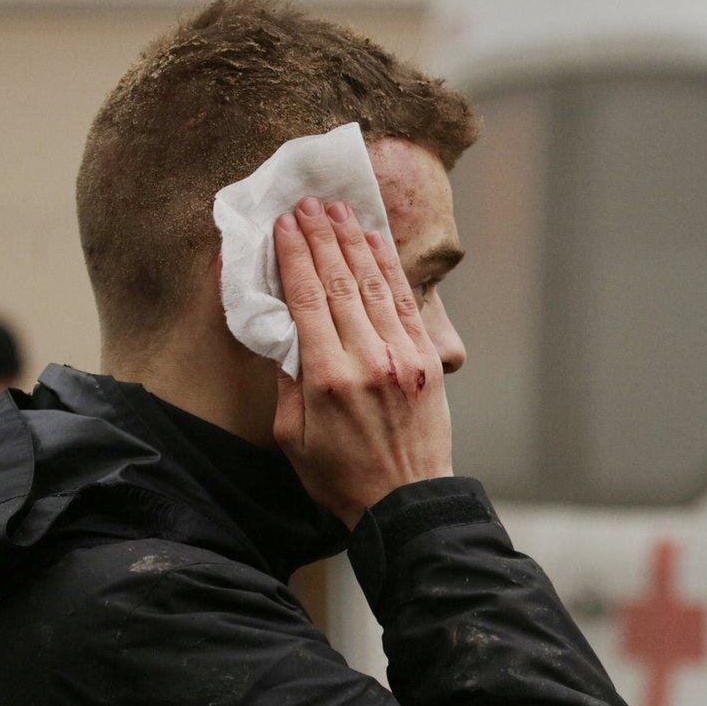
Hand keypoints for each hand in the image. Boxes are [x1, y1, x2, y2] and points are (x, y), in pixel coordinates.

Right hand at [272, 196, 452, 526]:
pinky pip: (406, 302)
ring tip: (338, 210)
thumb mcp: (292, 436)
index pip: (306, 299)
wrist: (405, 502)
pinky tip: (376, 243)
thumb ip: (286, 380)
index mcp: (327, 378)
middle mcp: (368, 359)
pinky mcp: (425, 360)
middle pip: (340, 282)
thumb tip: (280, 331)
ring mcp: (402, 356)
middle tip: (307, 204)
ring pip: (374, 284)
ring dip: (354, 242)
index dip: (294, 256)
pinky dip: (390, 268)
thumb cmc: (340, 475)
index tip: (283, 225)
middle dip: (321, 237)